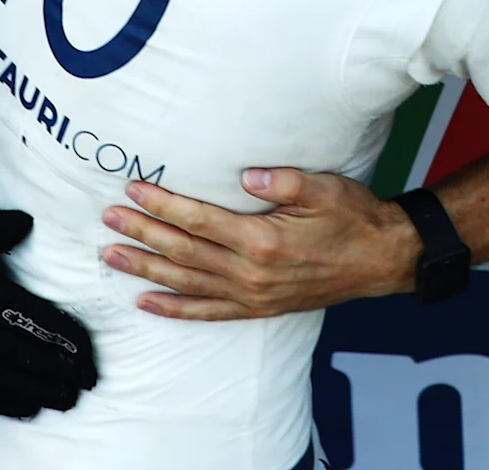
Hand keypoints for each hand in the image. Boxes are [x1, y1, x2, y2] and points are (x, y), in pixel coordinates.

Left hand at [100, 168, 420, 320]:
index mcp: (263, 240)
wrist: (380, 260)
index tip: (134, 189)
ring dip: (146, 269)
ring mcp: (252, 295)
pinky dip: (174, 309)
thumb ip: (283, 181)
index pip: (199, 221)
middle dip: (143, 233)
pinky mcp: (257, 308)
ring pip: (186, 284)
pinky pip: (207, 312)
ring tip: (112, 255)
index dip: (164, 204)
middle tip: (108, 219)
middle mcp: (251, 273)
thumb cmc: (352, 218)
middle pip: (183, 252)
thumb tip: (244, 176)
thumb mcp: (324, 188)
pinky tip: (146, 302)